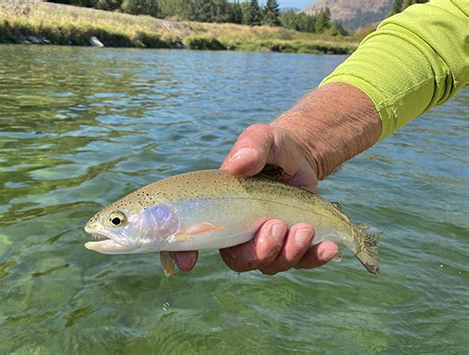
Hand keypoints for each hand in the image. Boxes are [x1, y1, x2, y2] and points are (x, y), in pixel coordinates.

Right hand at [174, 124, 338, 273]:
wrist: (301, 157)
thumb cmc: (273, 148)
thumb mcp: (262, 138)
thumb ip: (251, 147)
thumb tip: (238, 164)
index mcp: (221, 209)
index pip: (194, 235)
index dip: (185, 252)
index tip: (189, 263)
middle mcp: (240, 231)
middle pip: (239, 259)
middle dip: (259, 251)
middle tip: (276, 226)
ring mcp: (267, 241)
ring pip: (270, 265)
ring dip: (288, 253)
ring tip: (305, 228)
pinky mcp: (293, 246)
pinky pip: (302, 263)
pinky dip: (314, 259)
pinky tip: (329, 248)